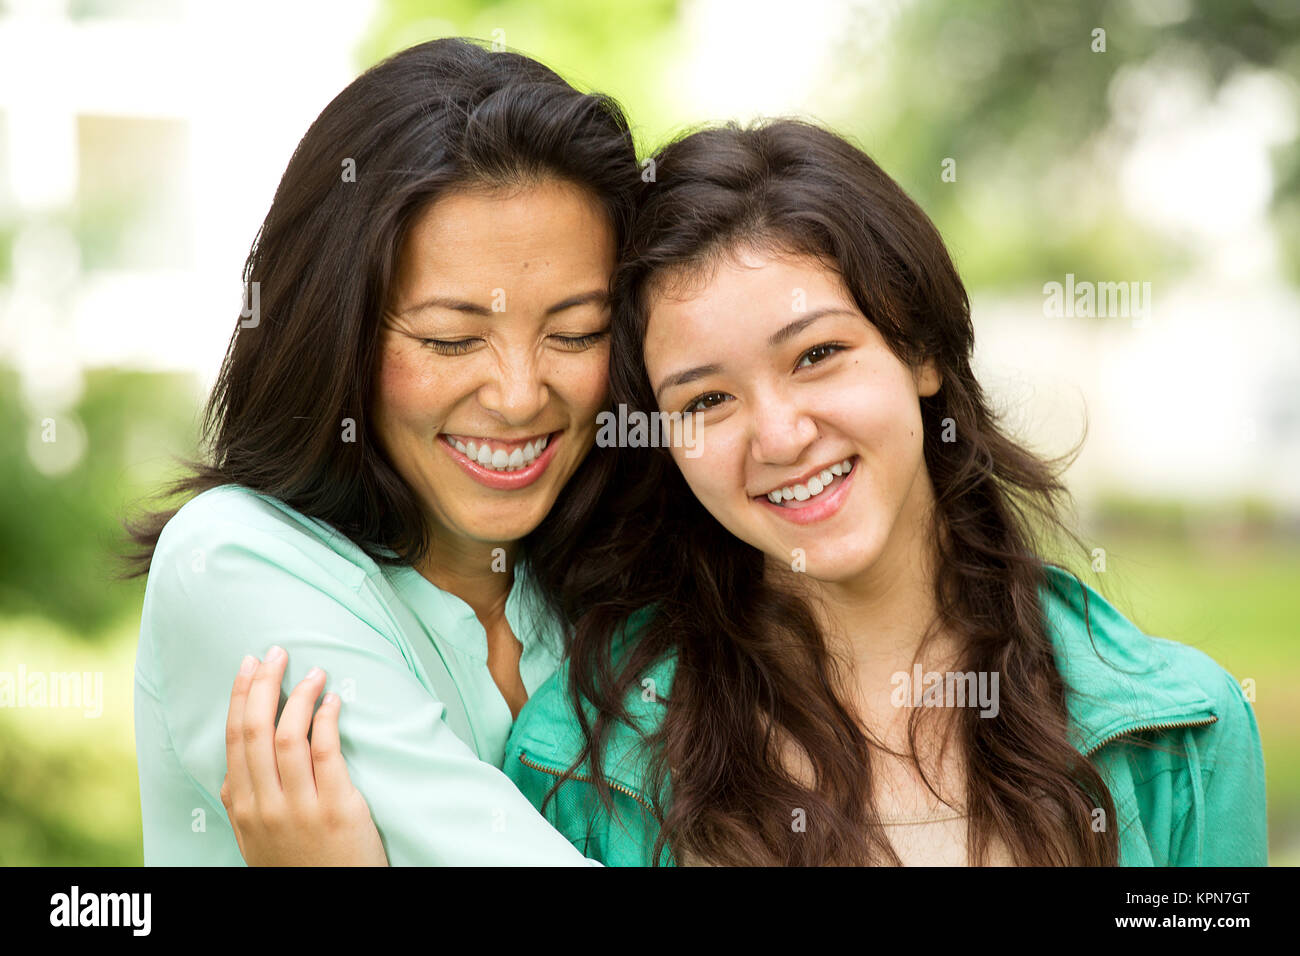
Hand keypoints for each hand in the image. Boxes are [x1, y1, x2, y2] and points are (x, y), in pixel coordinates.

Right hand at [220, 647, 388, 865]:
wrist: (332, 902)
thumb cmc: (299, 866)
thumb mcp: (256, 842)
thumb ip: (244, 805)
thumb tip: (235, 769)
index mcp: (242, 809)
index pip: (233, 739)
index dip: (241, 696)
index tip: (250, 665)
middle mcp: (264, 806)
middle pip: (255, 730)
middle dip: (265, 684)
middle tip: (278, 652)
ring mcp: (299, 808)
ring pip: (288, 736)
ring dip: (300, 696)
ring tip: (315, 672)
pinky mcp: (336, 808)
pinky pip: (325, 752)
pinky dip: (326, 719)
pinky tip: (333, 702)